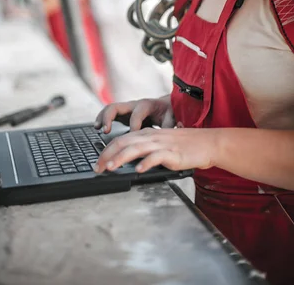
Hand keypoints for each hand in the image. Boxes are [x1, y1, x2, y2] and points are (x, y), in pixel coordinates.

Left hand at [93, 127, 219, 173]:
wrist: (206, 143)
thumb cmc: (184, 147)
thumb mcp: (160, 145)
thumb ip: (145, 150)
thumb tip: (128, 161)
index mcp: (146, 134)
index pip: (121, 140)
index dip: (106, 151)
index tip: (98, 163)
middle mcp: (151, 137)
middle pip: (123, 142)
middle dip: (107, 155)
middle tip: (97, 167)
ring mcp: (161, 144)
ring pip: (135, 148)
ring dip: (120, 158)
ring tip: (110, 167)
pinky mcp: (171, 152)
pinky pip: (156, 157)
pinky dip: (145, 163)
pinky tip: (138, 170)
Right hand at [94, 96, 172, 133]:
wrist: (166, 105)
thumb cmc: (168, 111)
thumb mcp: (171, 116)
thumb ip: (168, 124)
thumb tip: (169, 132)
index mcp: (146, 105)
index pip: (136, 115)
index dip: (134, 127)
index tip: (132, 139)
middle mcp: (134, 105)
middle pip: (117, 107)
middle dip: (110, 118)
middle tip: (106, 131)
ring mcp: (127, 108)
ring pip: (110, 109)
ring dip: (102, 118)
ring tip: (97, 128)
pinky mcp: (123, 114)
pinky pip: (109, 113)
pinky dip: (102, 119)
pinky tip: (97, 128)